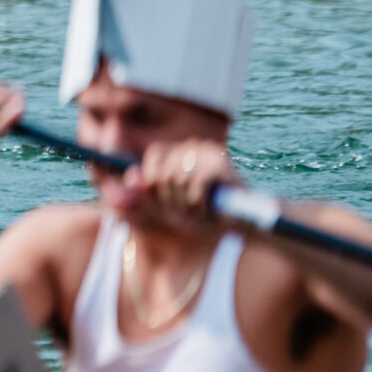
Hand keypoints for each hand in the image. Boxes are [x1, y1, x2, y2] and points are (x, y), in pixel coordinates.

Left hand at [116, 139, 238, 228]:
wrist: (246, 225)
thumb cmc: (203, 216)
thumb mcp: (166, 209)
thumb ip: (141, 198)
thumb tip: (125, 181)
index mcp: (179, 151)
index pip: (152, 161)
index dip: (154, 186)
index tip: (169, 202)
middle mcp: (193, 146)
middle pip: (162, 175)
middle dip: (171, 201)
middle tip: (189, 210)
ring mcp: (208, 153)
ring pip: (176, 181)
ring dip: (186, 206)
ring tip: (201, 211)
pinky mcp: (220, 165)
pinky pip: (194, 189)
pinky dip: (199, 207)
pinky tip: (210, 211)